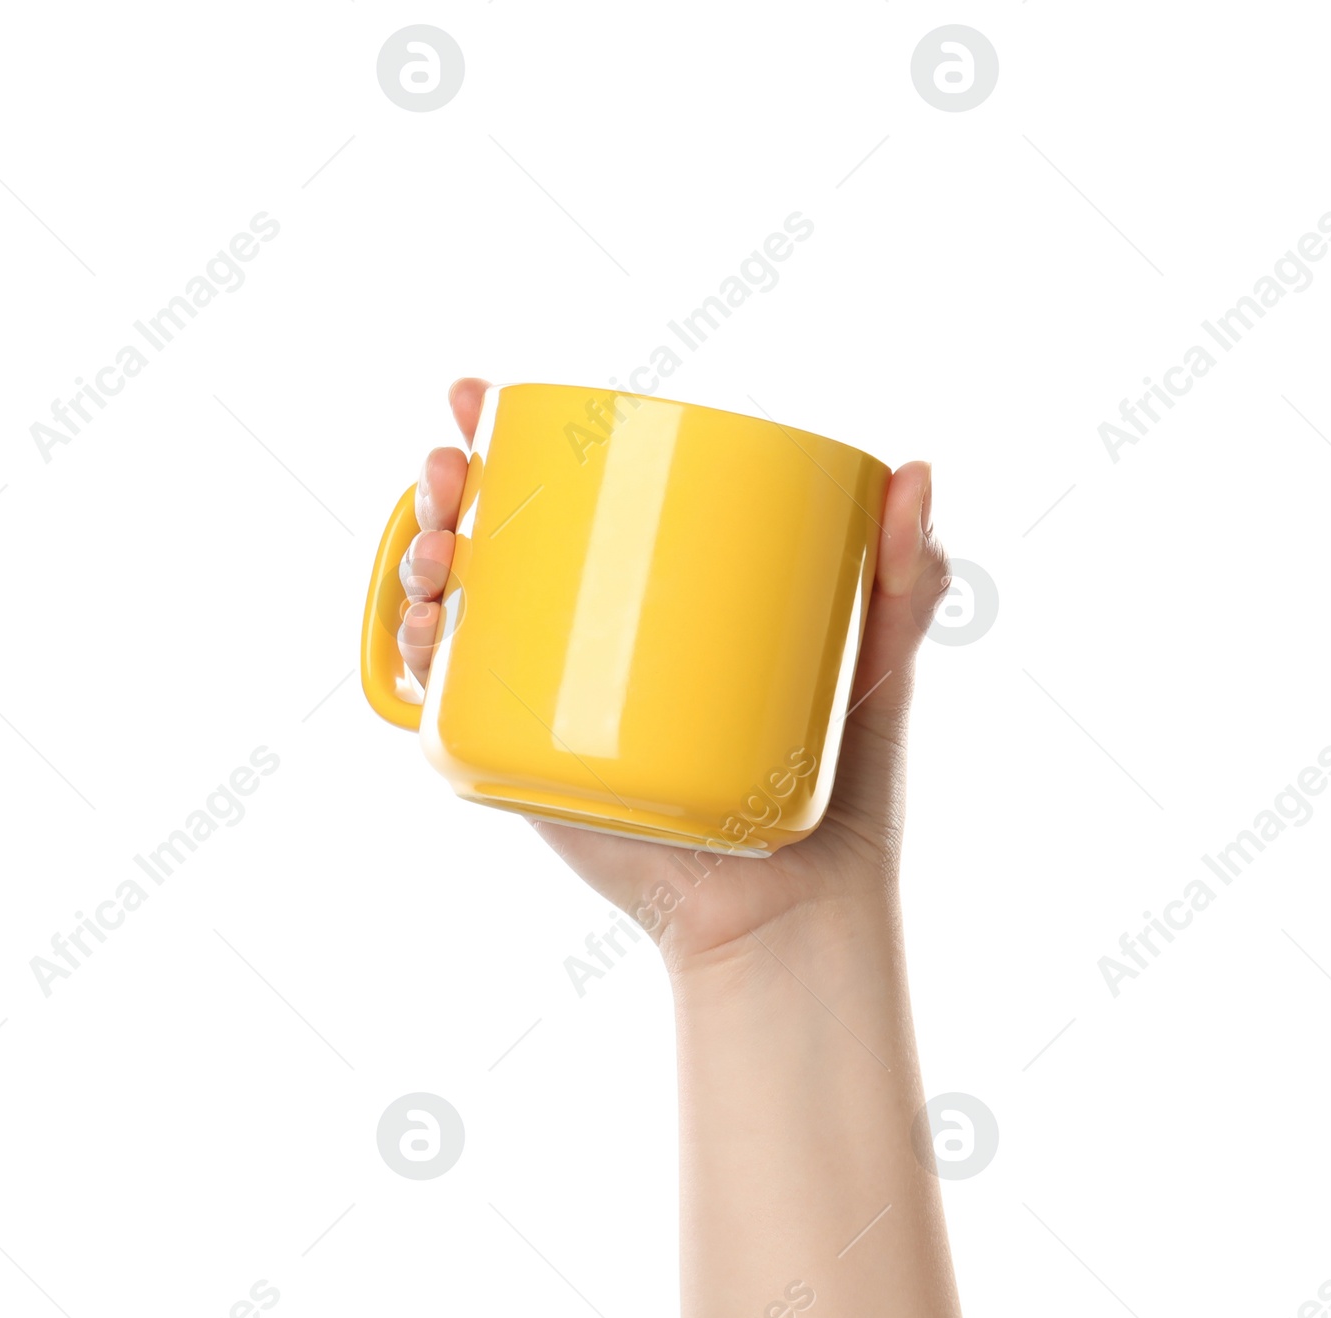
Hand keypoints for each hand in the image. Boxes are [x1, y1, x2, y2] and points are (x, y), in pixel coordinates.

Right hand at [399, 378, 950, 973]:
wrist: (795, 912)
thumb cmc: (840, 791)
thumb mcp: (876, 668)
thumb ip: (907, 580)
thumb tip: (919, 471)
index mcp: (656, 598)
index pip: (573, 499)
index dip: (509, 441)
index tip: (479, 393)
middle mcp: (592, 639)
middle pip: (494, 545)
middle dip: (445, 492)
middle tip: (448, 471)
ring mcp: (552, 702)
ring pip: (456, 617)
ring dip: (415, 568)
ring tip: (435, 556)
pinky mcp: (532, 768)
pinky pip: (451, 711)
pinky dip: (410, 670)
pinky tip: (416, 638)